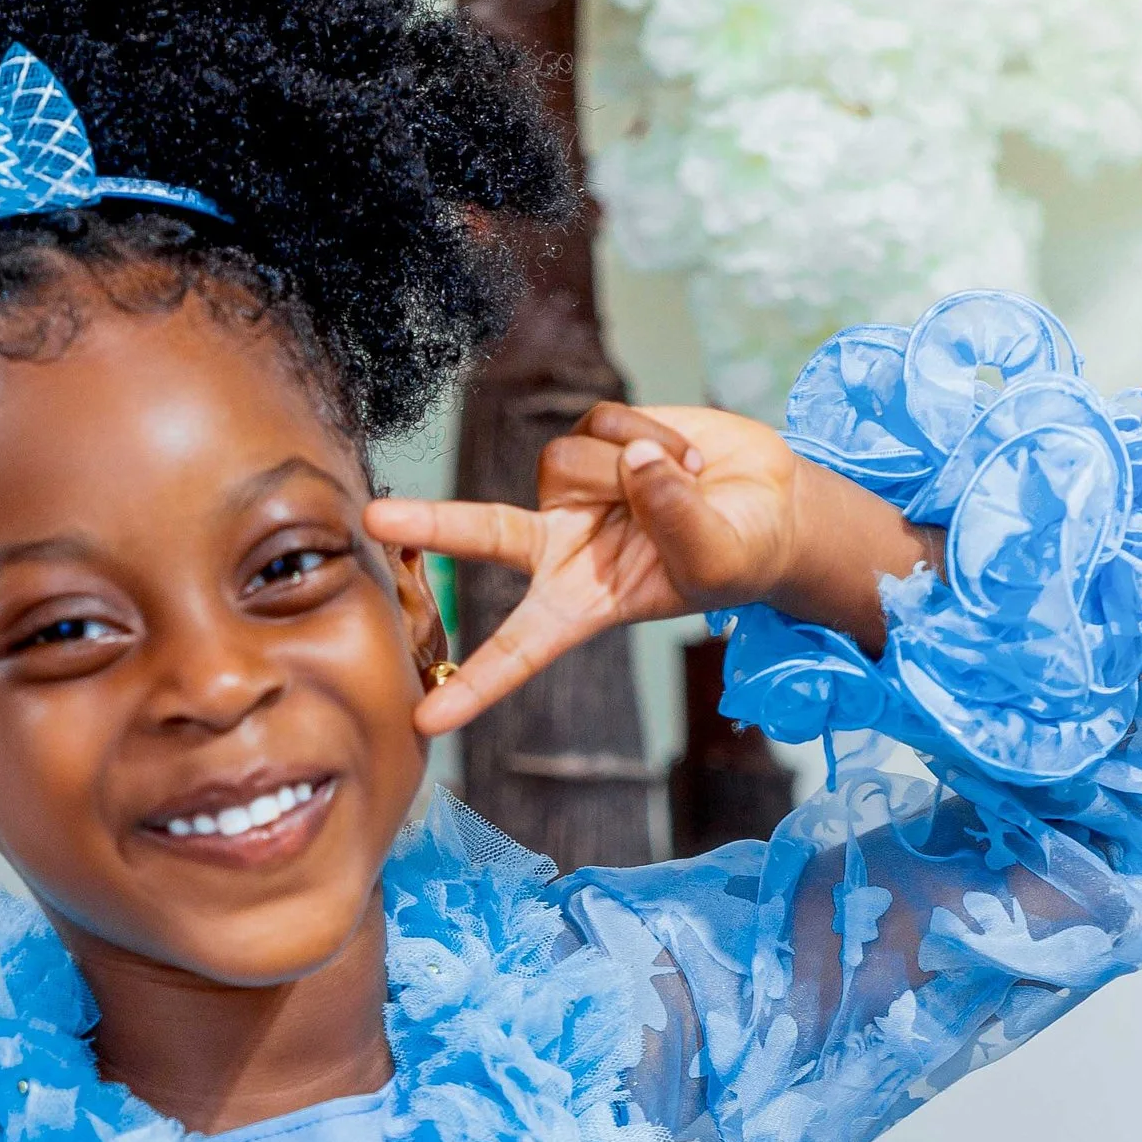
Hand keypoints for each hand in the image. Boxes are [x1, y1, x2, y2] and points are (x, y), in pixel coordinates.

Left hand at [370, 403, 935, 736]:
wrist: (769, 504)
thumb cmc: (742, 554)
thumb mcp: (716, 558)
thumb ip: (675, 517)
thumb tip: (633, 459)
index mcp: (583, 601)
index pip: (521, 648)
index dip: (476, 684)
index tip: (425, 720)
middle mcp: (563, 546)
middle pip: (483, 534)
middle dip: (431, 525)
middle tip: (372, 521)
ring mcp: (574, 491)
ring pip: (570, 459)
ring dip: (633, 465)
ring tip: (685, 482)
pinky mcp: (594, 440)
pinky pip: (603, 422)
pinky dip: (650, 431)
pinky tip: (683, 454)